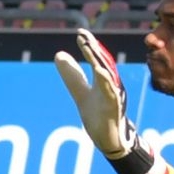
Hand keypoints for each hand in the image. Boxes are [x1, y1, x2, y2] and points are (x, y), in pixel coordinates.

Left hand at [52, 29, 135, 155]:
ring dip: (99, 61)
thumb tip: (59, 55)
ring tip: (89, 47)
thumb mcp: (80, 92)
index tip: (80, 33)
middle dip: (93, 49)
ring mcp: (114, 97)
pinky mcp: (114, 109)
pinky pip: (112, 94)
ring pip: (107, 76)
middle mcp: (111, 86)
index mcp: (104, 81)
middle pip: (103, 64)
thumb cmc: (98, 116)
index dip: (89, 47)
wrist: (108, 140)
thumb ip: (72, 75)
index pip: (97, 60)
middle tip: (83, 36)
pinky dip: (108, 82)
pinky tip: (101, 71)